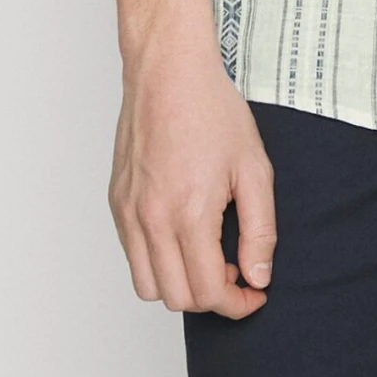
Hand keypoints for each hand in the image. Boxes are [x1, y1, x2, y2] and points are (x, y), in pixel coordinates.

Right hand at [108, 37, 276, 318]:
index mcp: (189, 212)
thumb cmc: (212, 111)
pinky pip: (132, 254)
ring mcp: (128, 212)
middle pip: (177, 299)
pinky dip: (157, 260)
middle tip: (234, 268)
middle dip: (211, 297)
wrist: (169, 71)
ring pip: (148, 286)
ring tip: (206, 251)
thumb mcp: (254, 168)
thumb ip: (260, 230)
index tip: (254, 292)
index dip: (237, 304)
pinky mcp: (116, 202)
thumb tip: (257, 278)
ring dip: (180, 284)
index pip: (208, 293)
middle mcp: (151, 219)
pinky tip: (182, 231)